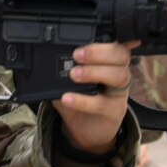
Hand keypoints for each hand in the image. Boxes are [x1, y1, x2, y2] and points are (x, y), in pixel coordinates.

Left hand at [55, 41, 136, 155]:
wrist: (84, 131)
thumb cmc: (79, 101)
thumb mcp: (67, 82)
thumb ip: (61, 69)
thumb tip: (44, 57)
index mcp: (109, 62)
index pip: (116, 43)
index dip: (109, 37)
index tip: (89, 34)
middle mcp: (118, 74)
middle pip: (122, 55)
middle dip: (99, 51)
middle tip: (76, 54)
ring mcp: (119, 93)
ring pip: (119, 76)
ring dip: (94, 72)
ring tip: (73, 75)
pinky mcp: (115, 112)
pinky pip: (103, 104)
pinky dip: (83, 100)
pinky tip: (67, 98)